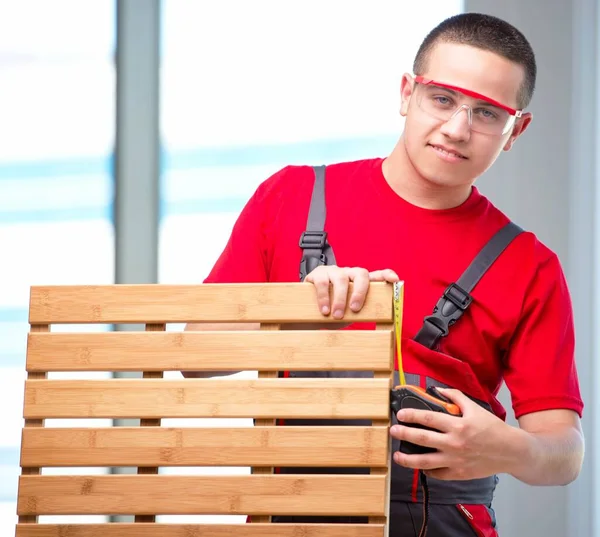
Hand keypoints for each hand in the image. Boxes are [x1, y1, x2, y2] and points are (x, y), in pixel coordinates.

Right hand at [305, 265, 398, 318]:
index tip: (395, 279)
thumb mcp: (350, 313)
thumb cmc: (333, 311)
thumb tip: (381, 323)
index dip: (386, 275)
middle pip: (360, 274)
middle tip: (355, 309)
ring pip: (340, 278)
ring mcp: (333, 272)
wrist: (307, 311)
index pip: (376, 275)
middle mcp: (348, 274)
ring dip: (340, 298)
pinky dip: (324, 297)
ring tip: (336, 314)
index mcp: (359, 282)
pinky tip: (324, 310)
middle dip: (360, 291)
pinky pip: (322, 282)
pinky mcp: (317, 274)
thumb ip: (363, 312)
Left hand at [390, 388, 515, 480]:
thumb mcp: (475, 408)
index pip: (428, 418)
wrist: (511, 452)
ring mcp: (455, 461)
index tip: (400, 414)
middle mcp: (454, 444)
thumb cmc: (493, 428)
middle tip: (392, 431)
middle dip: (404, 434)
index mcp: (458, 425)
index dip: (412, 415)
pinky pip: (437, 474)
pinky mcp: (459, 474)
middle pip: (422, 439)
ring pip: (425, 462)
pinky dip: (427, 471)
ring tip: (397, 456)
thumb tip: (438, 390)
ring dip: (408, 459)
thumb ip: (456, 397)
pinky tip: (420, 466)